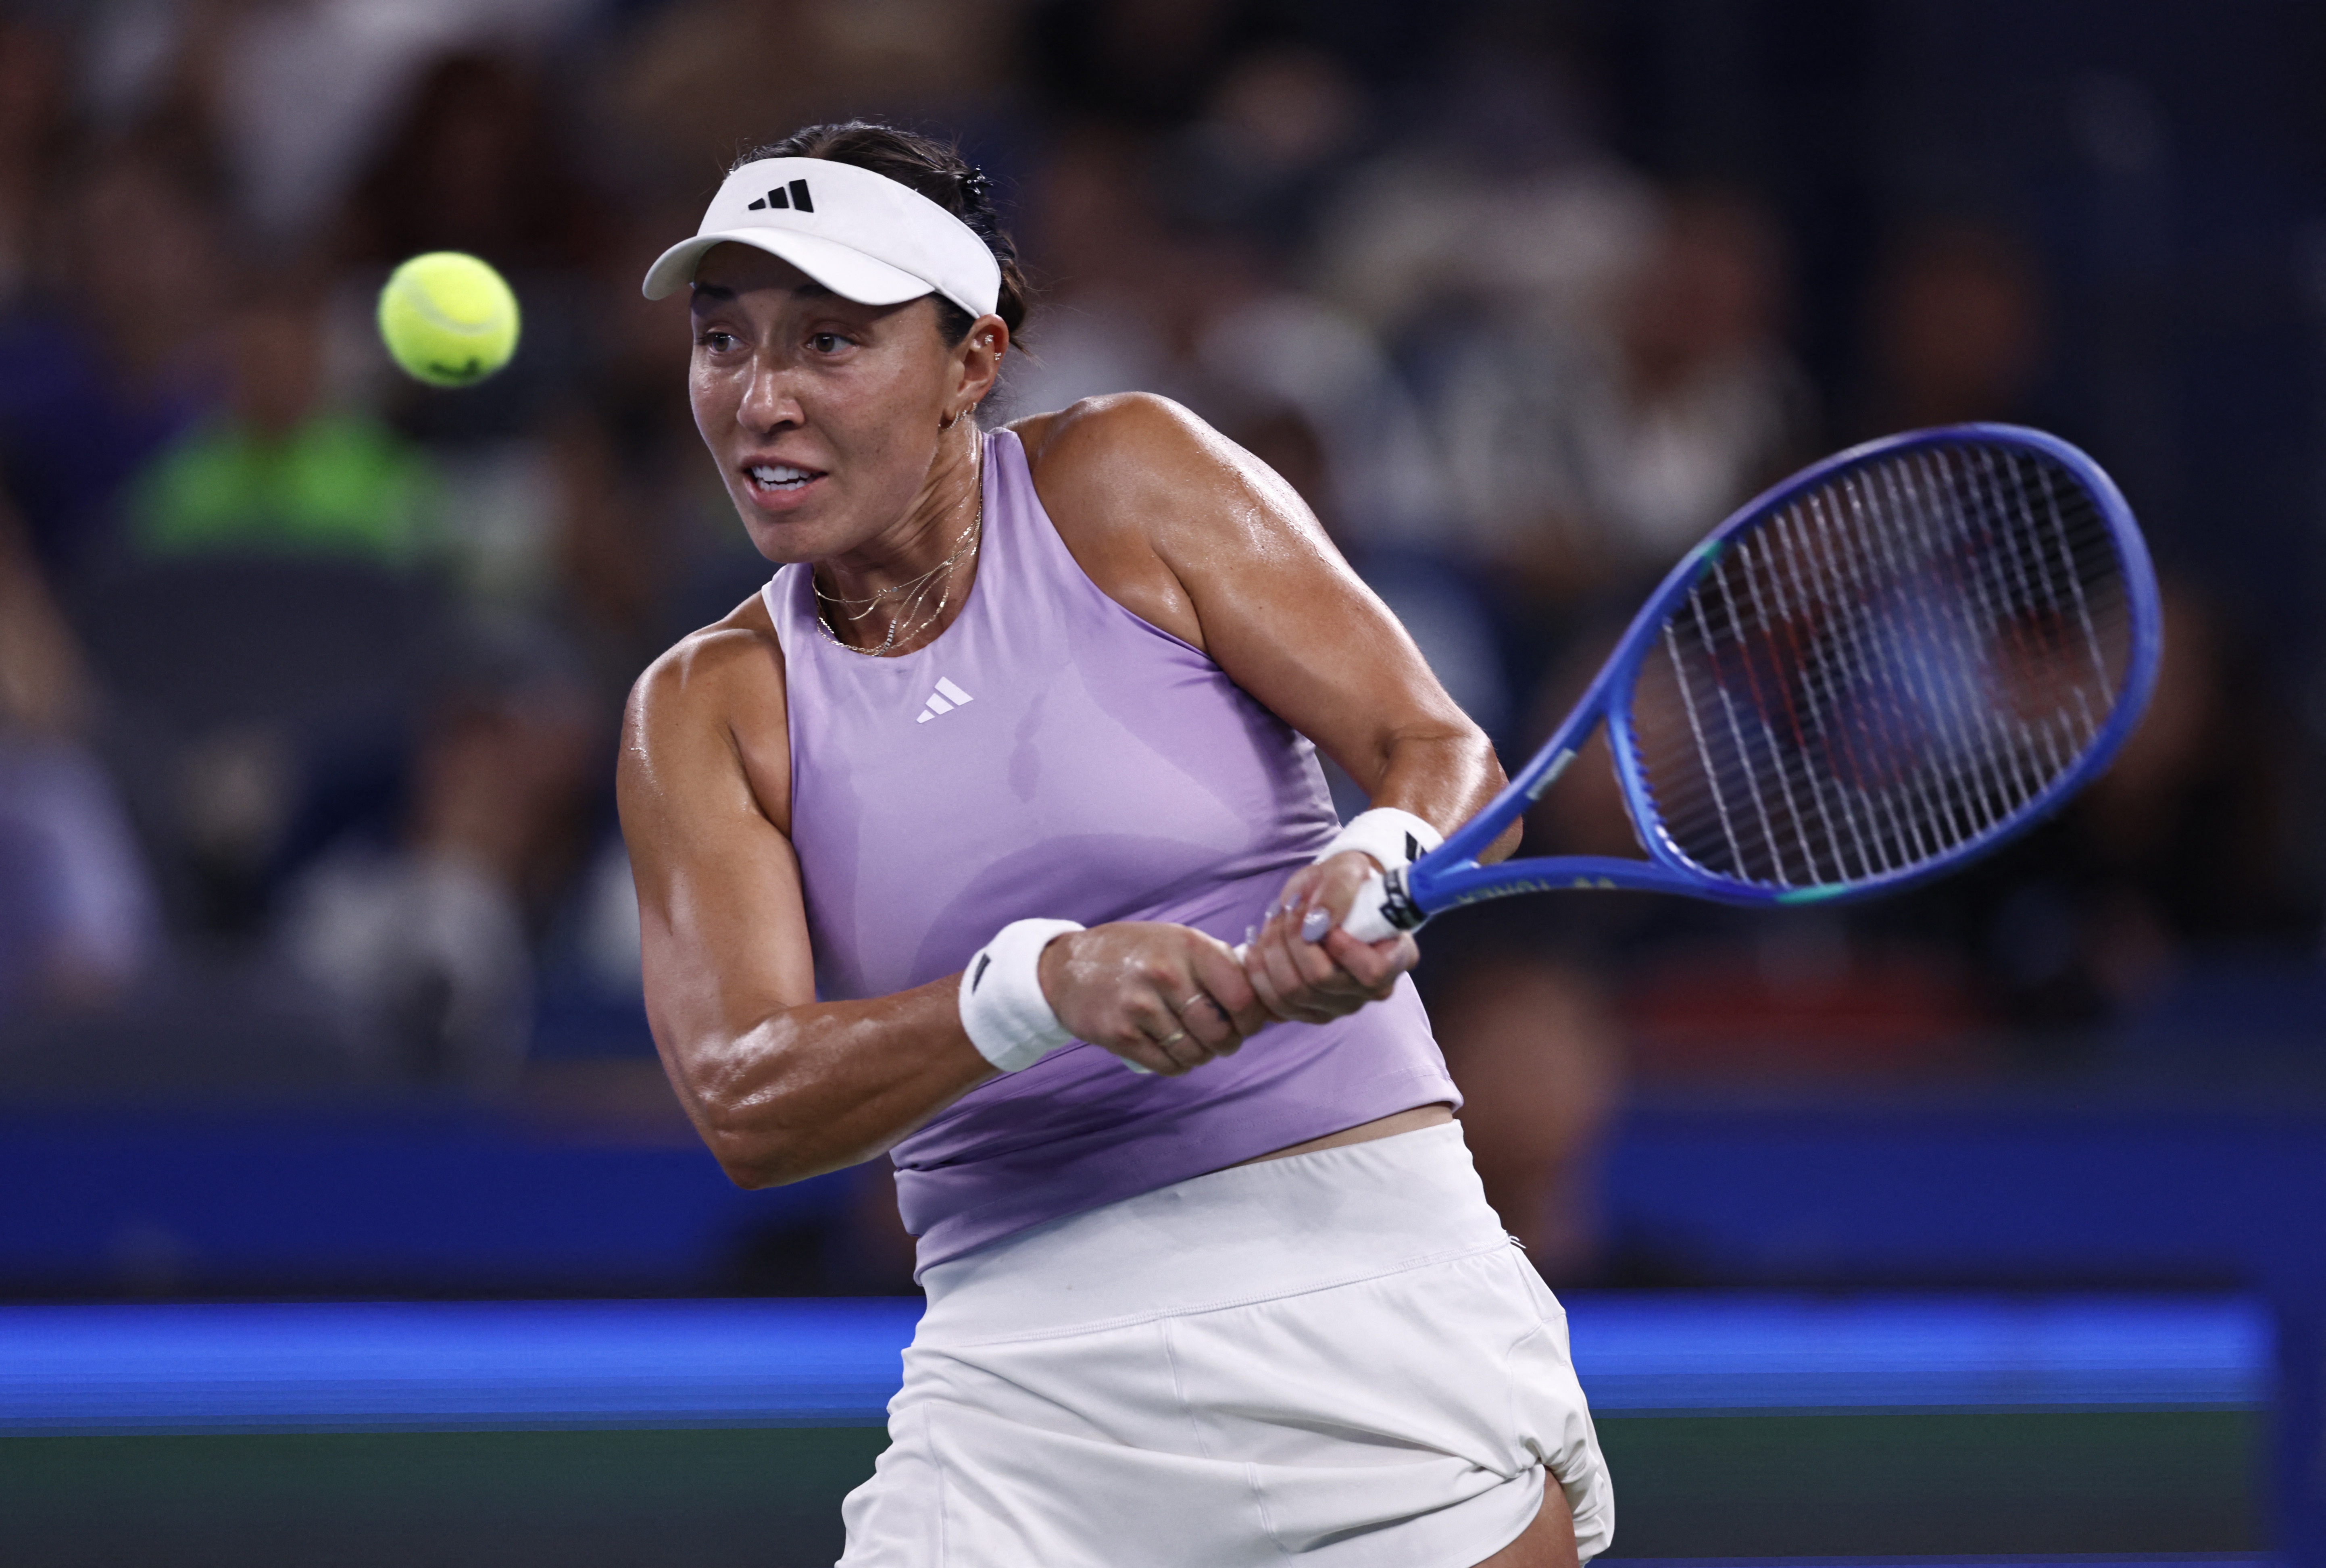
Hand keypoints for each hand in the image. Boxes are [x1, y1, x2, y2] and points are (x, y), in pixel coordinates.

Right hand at [1038, 922, 1271, 1075]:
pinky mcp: (1119, 1034)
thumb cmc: (1136, 953)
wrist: (1067, 966)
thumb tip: (1275, 1002)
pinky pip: (1167, 1066)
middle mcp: (1165, 974)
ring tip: (1192, 1043)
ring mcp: (1139, 1006)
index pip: (1242, 998)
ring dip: (1201, 1056)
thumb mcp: (1180, 941)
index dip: (1252, 1020)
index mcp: (1189, 946)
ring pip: (1195, 1054)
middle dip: (1227, 1044)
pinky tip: (1171, 1051)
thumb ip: (1224, 965)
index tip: (1245, 1023)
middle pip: (1220, 1033)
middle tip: (1220, 1039)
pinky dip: (1177, 1065)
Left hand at [1242, 851, 1418, 1023]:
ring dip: (1273, 950)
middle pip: (1322, 981)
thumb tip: (1317, 921)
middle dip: (1294, 938)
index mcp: (1397, 956)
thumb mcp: (1349, 869)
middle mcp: (1373, 989)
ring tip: (1275, 919)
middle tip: (1288, 908)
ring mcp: (1342, 1005)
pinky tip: (1259, 945)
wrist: (1331, 897)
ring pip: (1293, 992)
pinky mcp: (1311, 1011)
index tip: (1323, 920)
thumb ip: (1338, 889)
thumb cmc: (1348, 883)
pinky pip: (1276, 1003)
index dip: (1343, 949)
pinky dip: (1260, 972)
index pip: (1373, 972)